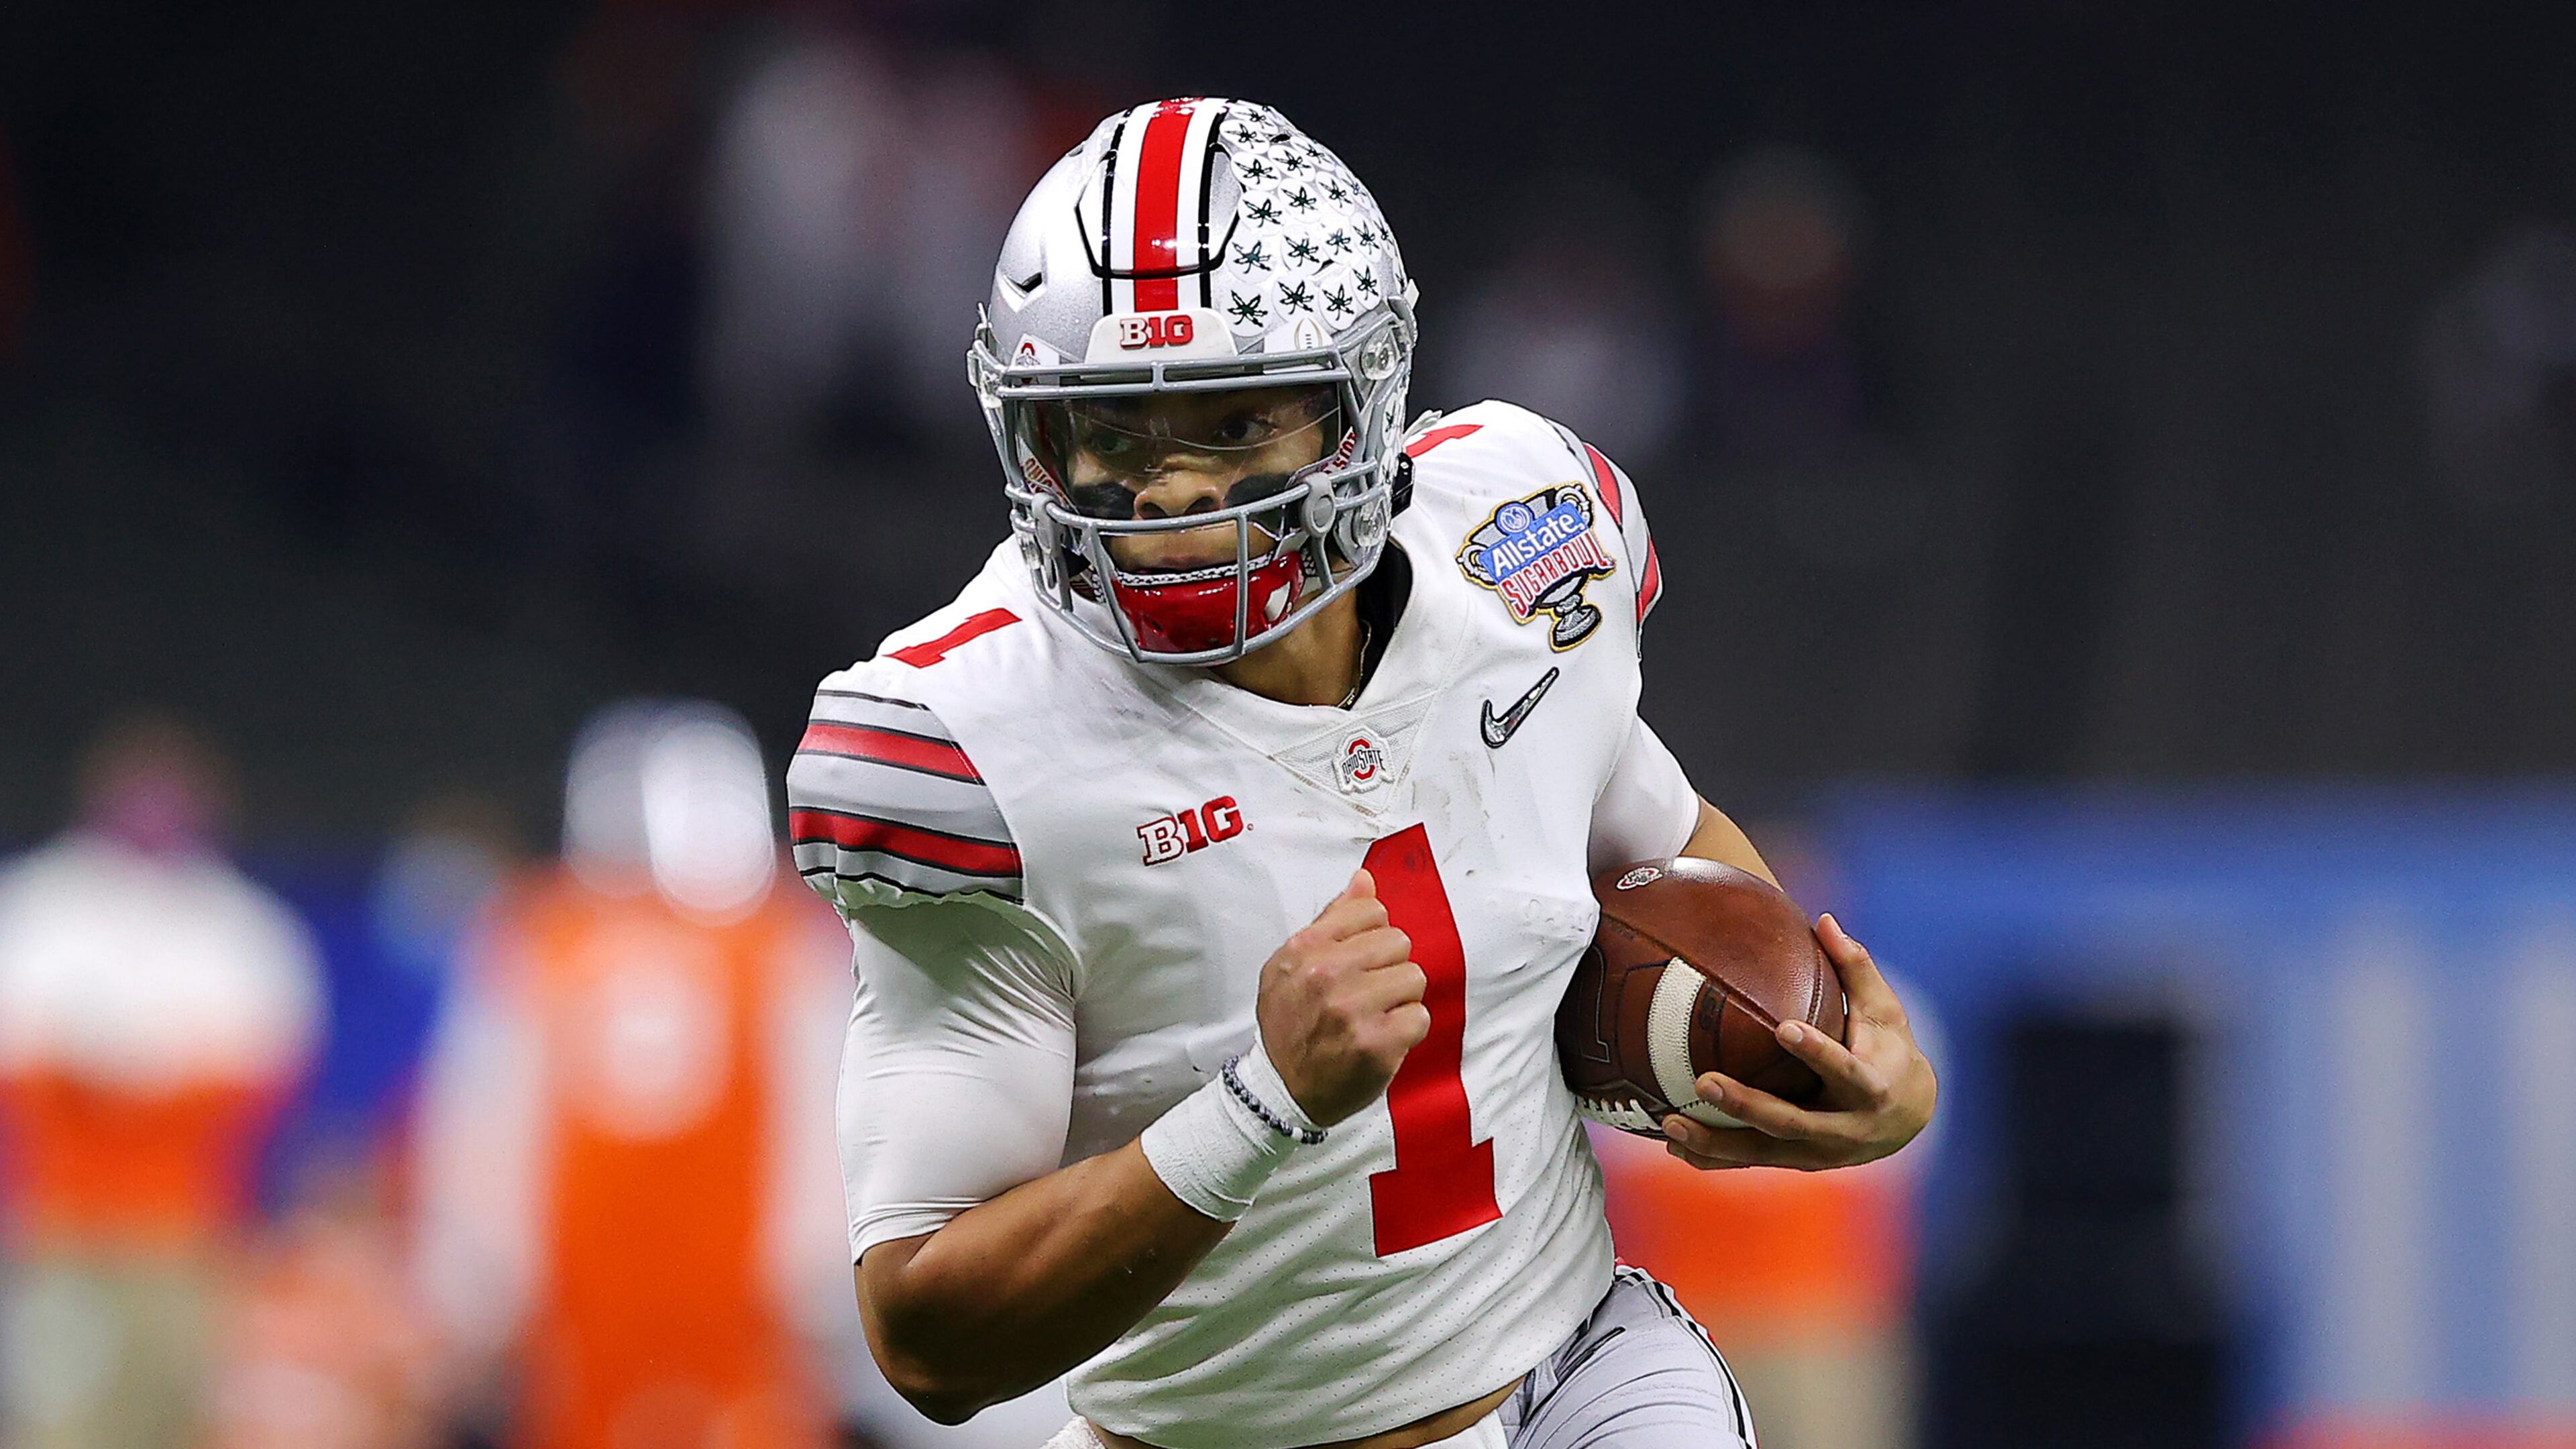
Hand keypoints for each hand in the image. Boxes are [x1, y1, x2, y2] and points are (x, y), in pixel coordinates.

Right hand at [1255, 869, 1429, 1125]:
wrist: (1282, 1089)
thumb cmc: (1290, 1025)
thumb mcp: (1291, 965)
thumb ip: (1331, 920)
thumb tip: (1364, 880)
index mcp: (1305, 949)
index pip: (1371, 911)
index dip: (1373, 936)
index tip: (1361, 960)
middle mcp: (1327, 975)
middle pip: (1398, 942)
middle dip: (1389, 967)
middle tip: (1367, 993)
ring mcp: (1353, 1010)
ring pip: (1413, 977)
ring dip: (1400, 998)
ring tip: (1375, 1015)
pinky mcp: (1377, 1044)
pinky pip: (1419, 1016)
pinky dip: (1407, 1030)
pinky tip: (1383, 1037)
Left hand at [1664, 914, 1935, 1170]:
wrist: (1908, 1118)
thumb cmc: (1889, 1048)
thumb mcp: (1885, 1010)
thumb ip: (1856, 966)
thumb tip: (1824, 918)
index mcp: (1871, 1086)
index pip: (1845, 1070)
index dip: (1817, 1052)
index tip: (1784, 1027)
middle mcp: (1845, 1127)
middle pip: (1792, 1121)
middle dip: (1748, 1105)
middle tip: (1704, 1082)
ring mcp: (1819, 1152)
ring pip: (1764, 1151)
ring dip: (1716, 1140)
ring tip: (1671, 1122)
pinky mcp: (1798, 1163)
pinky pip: (1751, 1161)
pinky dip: (1713, 1157)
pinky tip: (1673, 1146)